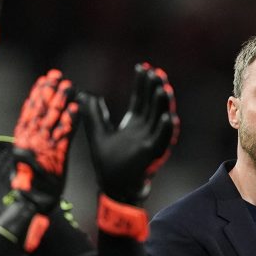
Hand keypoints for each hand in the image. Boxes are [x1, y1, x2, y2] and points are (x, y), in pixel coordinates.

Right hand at [11, 69, 78, 213]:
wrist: (32, 204)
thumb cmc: (29, 186)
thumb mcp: (24, 163)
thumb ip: (25, 147)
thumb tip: (26, 135)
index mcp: (22, 140)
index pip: (30, 113)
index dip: (37, 96)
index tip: (42, 81)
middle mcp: (32, 141)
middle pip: (42, 112)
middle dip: (49, 92)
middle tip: (56, 75)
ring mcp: (44, 148)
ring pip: (53, 119)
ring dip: (61, 101)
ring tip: (68, 85)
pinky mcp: (56, 157)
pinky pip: (65, 135)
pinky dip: (71, 121)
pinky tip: (77, 107)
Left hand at [80, 63, 179, 204]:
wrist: (113, 188)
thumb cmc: (107, 163)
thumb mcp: (98, 134)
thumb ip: (93, 115)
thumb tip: (86, 95)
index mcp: (134, 124)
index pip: (140, 99)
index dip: (142, 83)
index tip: (142, 66)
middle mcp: (145, 130)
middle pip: (152, 105)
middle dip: (154, 88)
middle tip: (155, 71)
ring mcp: (150, 142)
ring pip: (160, 120)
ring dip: (163, 105)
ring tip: (163, 88)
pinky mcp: (152, 156)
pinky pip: (163, 141)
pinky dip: (167, 130)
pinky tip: (169, 117)